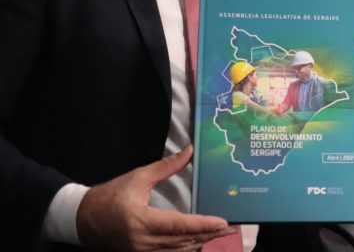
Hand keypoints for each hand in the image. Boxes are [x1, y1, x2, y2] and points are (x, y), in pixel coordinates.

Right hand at [77, 146, 236, 250]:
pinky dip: (186, 249)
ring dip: (201, 244)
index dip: (203, 225)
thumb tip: (189, 152)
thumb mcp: (138, 177)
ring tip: (223, 236)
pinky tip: (200, 243)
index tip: (223, 223)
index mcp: (141, 221)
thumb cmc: (110, 196)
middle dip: (210, 235)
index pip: (179, 225)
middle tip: (233, 229)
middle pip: (183, 242)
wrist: (82, 219)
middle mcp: (142, 241)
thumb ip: (166, 167)